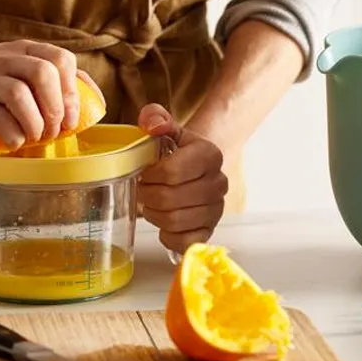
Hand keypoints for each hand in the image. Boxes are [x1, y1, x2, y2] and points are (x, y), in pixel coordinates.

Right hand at [0, 37, 101, 148]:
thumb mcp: (11, 63)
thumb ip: (43, 76)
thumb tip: (85, 101)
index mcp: (22, 50)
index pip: (61, 59)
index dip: (74, 90)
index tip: (75, 116)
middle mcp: (4, 60)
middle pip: (44, 73)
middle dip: (58, 108)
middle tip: (56, 130)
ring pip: (20, 94)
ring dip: (36, 123)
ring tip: (35, 137)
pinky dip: (12, 134)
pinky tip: (13, 141)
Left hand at [137, 105, 228, 254]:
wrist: (196, 170)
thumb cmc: (176, 152)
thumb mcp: (166, 130)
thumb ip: (155, 118)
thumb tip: (152, 124)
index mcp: (209, 154)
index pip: (171, 171)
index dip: (149, 175)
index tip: (144, 173)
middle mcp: (219, 182)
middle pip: (169, 199)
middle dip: (147, 196)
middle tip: (143, 190)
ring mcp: (216, 209)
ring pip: (174, 221)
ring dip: (154, 214)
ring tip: (151, 205)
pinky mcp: (210, 230)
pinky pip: (184, 242)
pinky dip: (168, 236)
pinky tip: (164, 224)